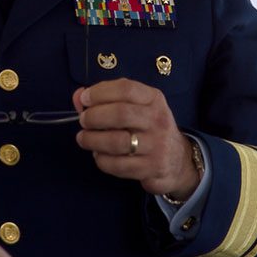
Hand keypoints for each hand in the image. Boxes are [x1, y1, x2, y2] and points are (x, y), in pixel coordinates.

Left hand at [73, 78, 200, 199]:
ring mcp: (156, 145)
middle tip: (83, 121)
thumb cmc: (148, 127)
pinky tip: (98, 155)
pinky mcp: (151, 168)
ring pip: (117, 142)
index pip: (126, 88)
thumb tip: (78, 97)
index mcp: (154, 99)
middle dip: (94, 117)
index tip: (84, 99)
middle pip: (120, 114)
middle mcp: (158, 120)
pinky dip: (101, 160)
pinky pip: (118, 165)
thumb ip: (106, 99)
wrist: (177, 160)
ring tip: (84, 139)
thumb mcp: (135, 107)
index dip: (100, 92)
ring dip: (92, 140)